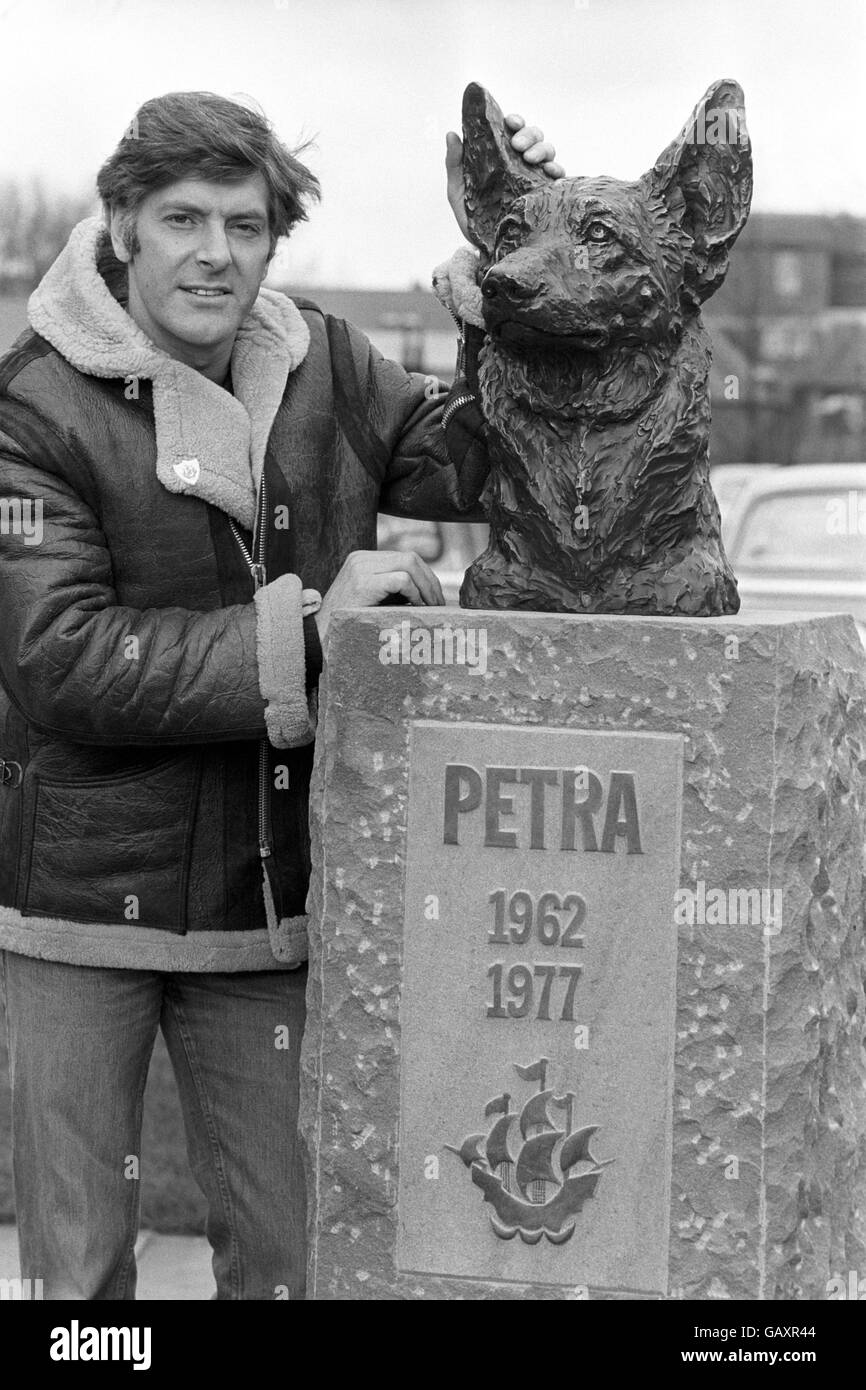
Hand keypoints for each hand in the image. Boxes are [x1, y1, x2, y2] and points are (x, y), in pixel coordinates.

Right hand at [314, 550, 444, 648]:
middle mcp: (361, 559)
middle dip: (431, 581)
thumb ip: (393, 592)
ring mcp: (360, 568)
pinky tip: (418, 608)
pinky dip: (416, 593)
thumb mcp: (372, 601)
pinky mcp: (362, 582)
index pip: (406, 558)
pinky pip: (401, 579)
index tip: (435, 599)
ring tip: (431, 607)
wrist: (317, 638)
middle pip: (411, 558)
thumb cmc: (347, 626)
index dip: (426, 577)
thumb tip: (429, 597)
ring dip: (427, 587)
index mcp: (363, 560)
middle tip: (439, 604)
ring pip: (410, 564)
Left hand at [446, 112, 564, 242]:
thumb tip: (452, 133)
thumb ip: (454, 164)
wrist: (488, 252)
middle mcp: (521, 164)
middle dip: (529, 135)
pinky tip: (551, 172)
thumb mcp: (458, 192)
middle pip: (534, 136)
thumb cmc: (474, 221)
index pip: (512, 131)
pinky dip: (557, 169)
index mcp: (502, 157)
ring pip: (548, 151)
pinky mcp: (548, 194)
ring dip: (542, 149)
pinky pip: (559, 176)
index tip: (510, 122)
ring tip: (530, 159)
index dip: (515, 121)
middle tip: (518, 146)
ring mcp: (536, 178)